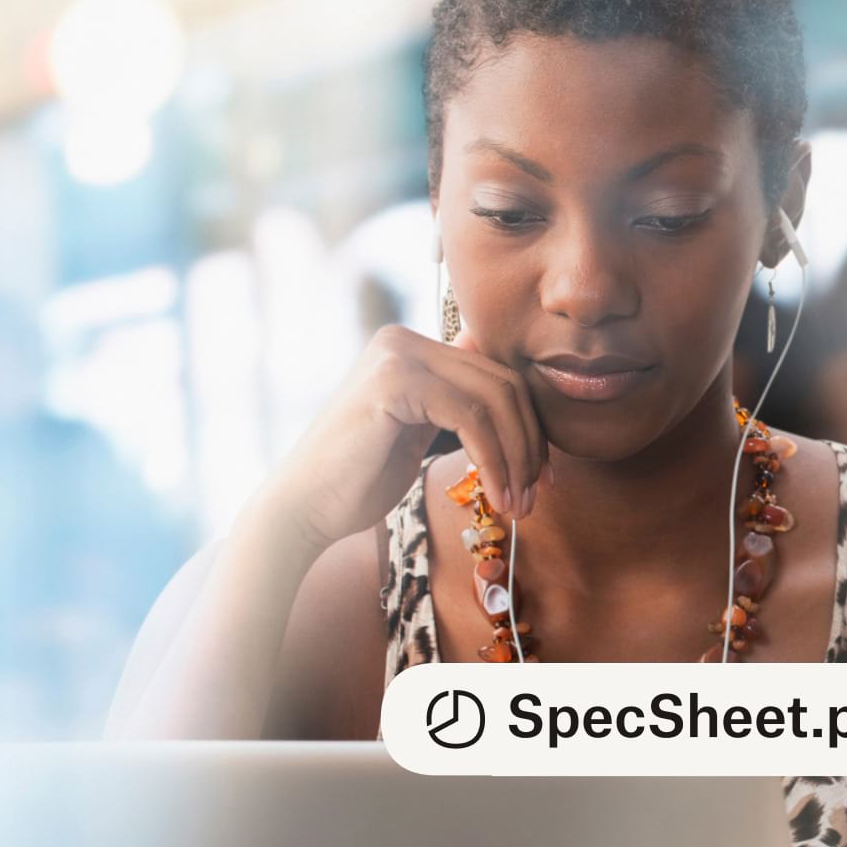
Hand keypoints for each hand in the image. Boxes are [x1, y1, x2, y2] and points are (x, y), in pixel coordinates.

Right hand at [266, 324, 548, 555]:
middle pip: (503, 382)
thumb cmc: (359, 480)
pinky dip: (494, 460)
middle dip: (530, 444)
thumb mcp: (418, 433)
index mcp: (411, 347)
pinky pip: (470, 417)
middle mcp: (403, 340)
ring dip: (517, 458)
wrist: (305, 506)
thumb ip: (455, 410)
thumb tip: (517, 407)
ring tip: (518, 505)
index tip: (541, 478)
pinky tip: (495, 496)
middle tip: (536, 496)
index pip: (496, 375)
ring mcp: (397, 356)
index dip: (529, 428)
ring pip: (493, 399)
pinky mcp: (394, 382)